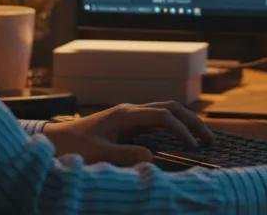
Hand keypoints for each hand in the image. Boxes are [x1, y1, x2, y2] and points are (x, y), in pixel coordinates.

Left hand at [42, 102, 213, 165]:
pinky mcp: (127, 122)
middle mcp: (130, 110)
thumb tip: (151, 159)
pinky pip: (158, 119)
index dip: (181, 130)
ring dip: (186, 122)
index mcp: (125, 114)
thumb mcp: (98, 155)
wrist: (55, 140)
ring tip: (203, 139)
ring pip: (166, 111)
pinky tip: (181, 139)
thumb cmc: (73, 147)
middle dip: (193, 121)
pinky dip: (175, 126)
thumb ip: (124, 155)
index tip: (193, 147)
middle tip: (211, 140)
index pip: (163, 116)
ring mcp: (130, 114)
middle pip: (170, 107)